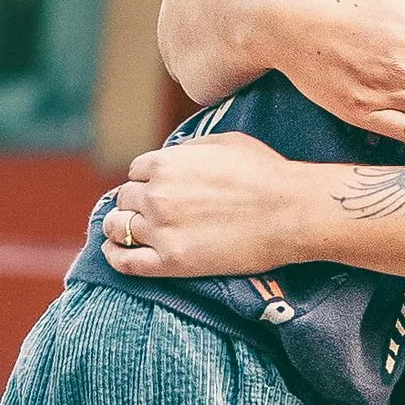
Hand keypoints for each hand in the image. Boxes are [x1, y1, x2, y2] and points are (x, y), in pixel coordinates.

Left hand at [101, 135, 314, 279]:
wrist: (290, 212)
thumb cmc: (266, 173)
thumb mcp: (225, 142)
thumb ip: (190, 149)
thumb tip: (175, 155)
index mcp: (165, 163)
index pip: (136, 171)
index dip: (146, 179)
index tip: (155, 189)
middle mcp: (155, 195)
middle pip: (124, 198)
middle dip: (134, 202)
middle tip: (148, 211)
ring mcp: (160, 230)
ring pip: (117, 227)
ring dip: (118, 226)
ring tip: (124, 231)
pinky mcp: (170, 262)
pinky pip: (125, 262)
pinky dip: (114, 256)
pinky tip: (114, 252)